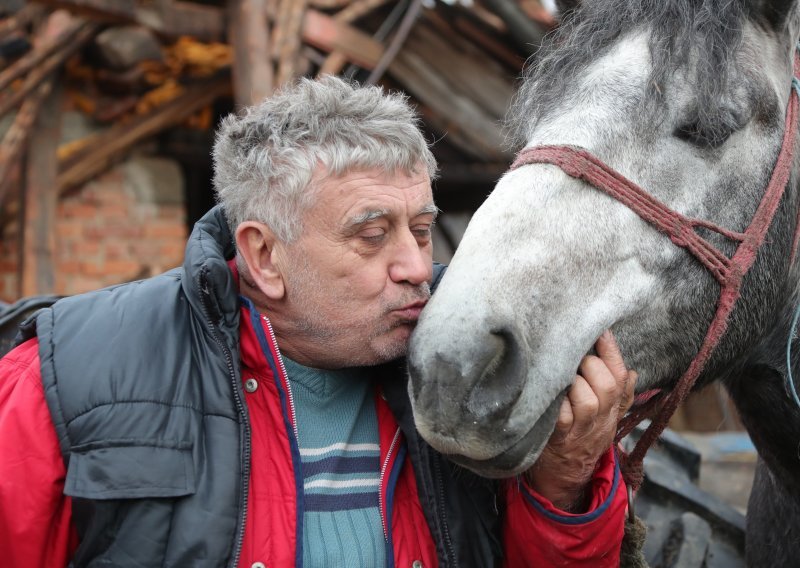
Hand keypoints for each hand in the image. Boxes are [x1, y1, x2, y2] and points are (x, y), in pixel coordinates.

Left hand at [525, 330, 635, 510]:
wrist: (565, 477)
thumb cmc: (581, 435)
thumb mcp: (605, 416)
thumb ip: (619, 394)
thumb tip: (632, 371)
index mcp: (613, 410)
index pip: (621, 377)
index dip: (611, 352)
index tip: (601, 331)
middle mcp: (601, 420)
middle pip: (608, 388)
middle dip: (591, 366)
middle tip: (573, 358)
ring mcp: (580, 431)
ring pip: (587, 402)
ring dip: (574, 384)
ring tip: (561, 377)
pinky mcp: (558, 440)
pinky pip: (561, 418)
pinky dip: (557, 405)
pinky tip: (549, 395)